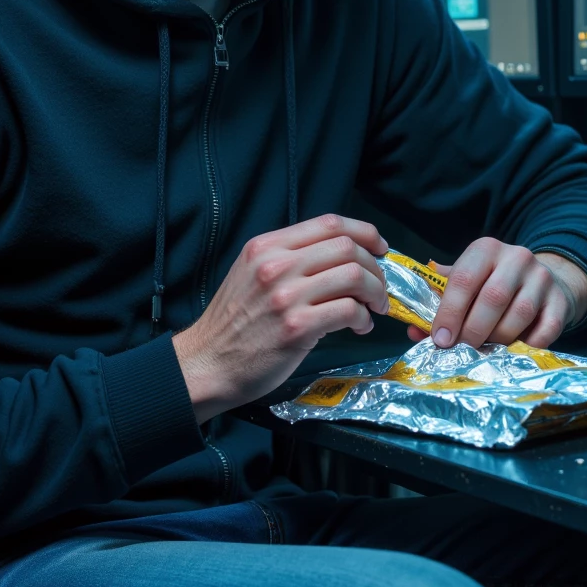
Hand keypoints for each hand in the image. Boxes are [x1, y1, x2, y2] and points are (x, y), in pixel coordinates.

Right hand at [172, 214, 388, 420]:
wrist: (207, 363)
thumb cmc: (234, 323)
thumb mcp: (252, 273)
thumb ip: (290, 258)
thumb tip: (343, 255)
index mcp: (267, 246)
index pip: (329, 223)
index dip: (364, 231)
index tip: (379, 246)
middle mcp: (276, 265)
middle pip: (347, 247)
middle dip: (374, 267)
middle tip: (379, 287)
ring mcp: (286, 296)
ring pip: (354, 276)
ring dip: (375, 293)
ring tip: (374, 308)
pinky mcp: (296, 327)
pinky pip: (349, 310)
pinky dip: (364, 318)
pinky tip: (359, 326)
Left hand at [407, 241, 586, 350]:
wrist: (545, 278)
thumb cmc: (494, 283)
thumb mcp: (468, 279)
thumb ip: (441, 300)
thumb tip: (414, 328)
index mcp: (486, 249)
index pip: (463, 279)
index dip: (449, 312)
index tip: (440, 339)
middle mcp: (516, 258)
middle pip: (492, 298)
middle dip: (472, 330)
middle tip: (461, 350)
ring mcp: (542, 278)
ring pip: (518, 316)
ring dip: (498, 339)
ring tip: (486, 349)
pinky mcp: (561, 301)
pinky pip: (544, 331)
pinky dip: (526, 346)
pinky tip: (513, 350)